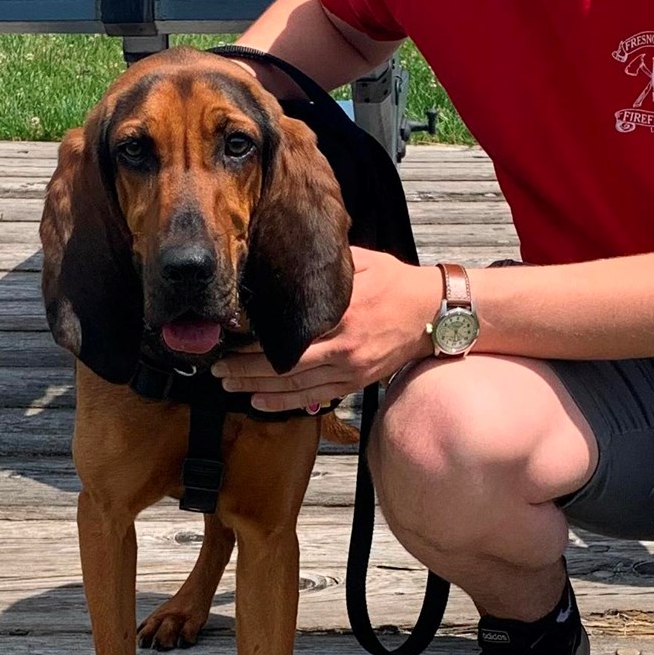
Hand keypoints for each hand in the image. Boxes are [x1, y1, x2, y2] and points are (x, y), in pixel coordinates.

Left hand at [213, 248, 441, 411]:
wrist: (435, 313)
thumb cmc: (397, 282)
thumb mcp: (362, 260)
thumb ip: (327, 262)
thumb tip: (289, 251)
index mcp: (342, 311)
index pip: (289, 332)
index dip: (255, 340)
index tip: (229, 338)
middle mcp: (344, 344)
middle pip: (284, 365)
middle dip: (246, 369)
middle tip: (218, 368)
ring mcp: (350, 368)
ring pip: (295, 386)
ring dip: (258, 388)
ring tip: (229, 386)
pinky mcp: (356, 381)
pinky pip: (314, 397)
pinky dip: (284, 403)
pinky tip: (260, 403)